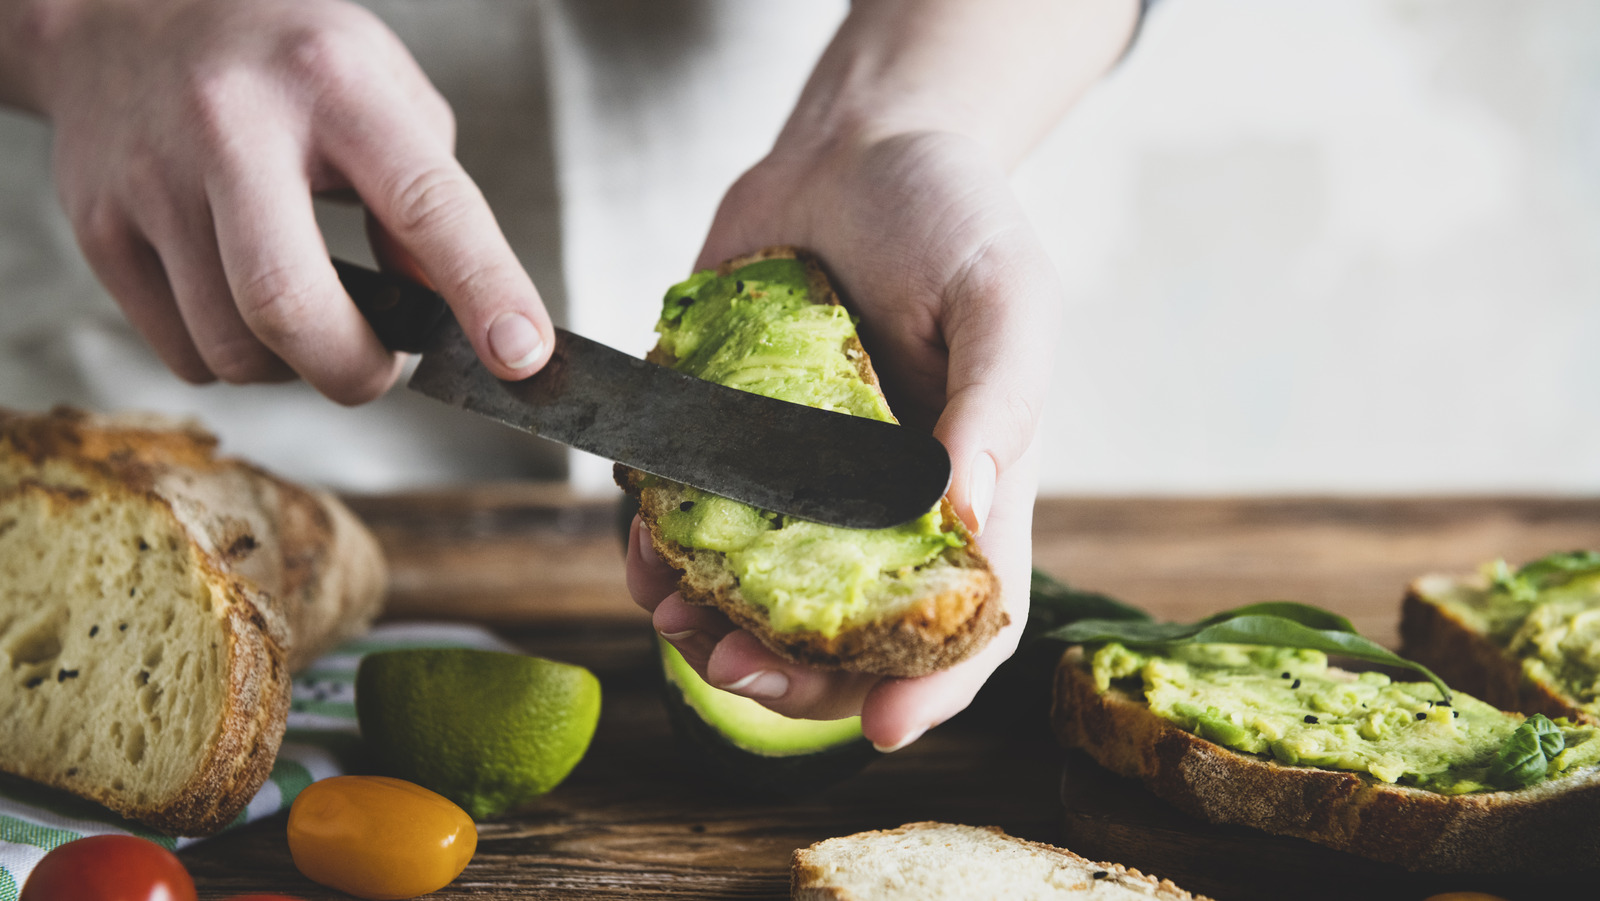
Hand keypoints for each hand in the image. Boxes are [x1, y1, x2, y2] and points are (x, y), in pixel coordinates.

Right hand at [10, 0, 551, 400]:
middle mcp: (230, 127)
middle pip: (289, 306)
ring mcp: (151, 180)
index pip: (425, 203)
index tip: (522, 356)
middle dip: (356, 370)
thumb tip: (453, 312)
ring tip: (309, 316)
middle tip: (382, 364)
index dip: (483, 289)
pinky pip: (183, 354)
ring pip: (234, 350)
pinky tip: (243, 304)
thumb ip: (429, 196)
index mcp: (331, 84)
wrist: (119, 11)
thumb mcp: (380, 90)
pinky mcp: (98, 227)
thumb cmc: (281, 62)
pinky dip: (234, 359)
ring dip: (293, 367)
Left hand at [627, 126, 1058, 750]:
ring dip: (708, 630)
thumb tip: (969, 512)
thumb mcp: (1004, 296)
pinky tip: (642, 548)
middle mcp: (877, 506)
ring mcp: (798, 482)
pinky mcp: (726, 441)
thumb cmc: (951, 216)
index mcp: (966, 492)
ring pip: (756, 600)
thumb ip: (997, 402)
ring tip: (673, 617)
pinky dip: (660, 553)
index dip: (933, 688)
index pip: (964, 622)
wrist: (851, 146)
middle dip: (789, 679)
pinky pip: (690, 525)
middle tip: (732, 671)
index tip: (885, 729)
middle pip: (845, 640)